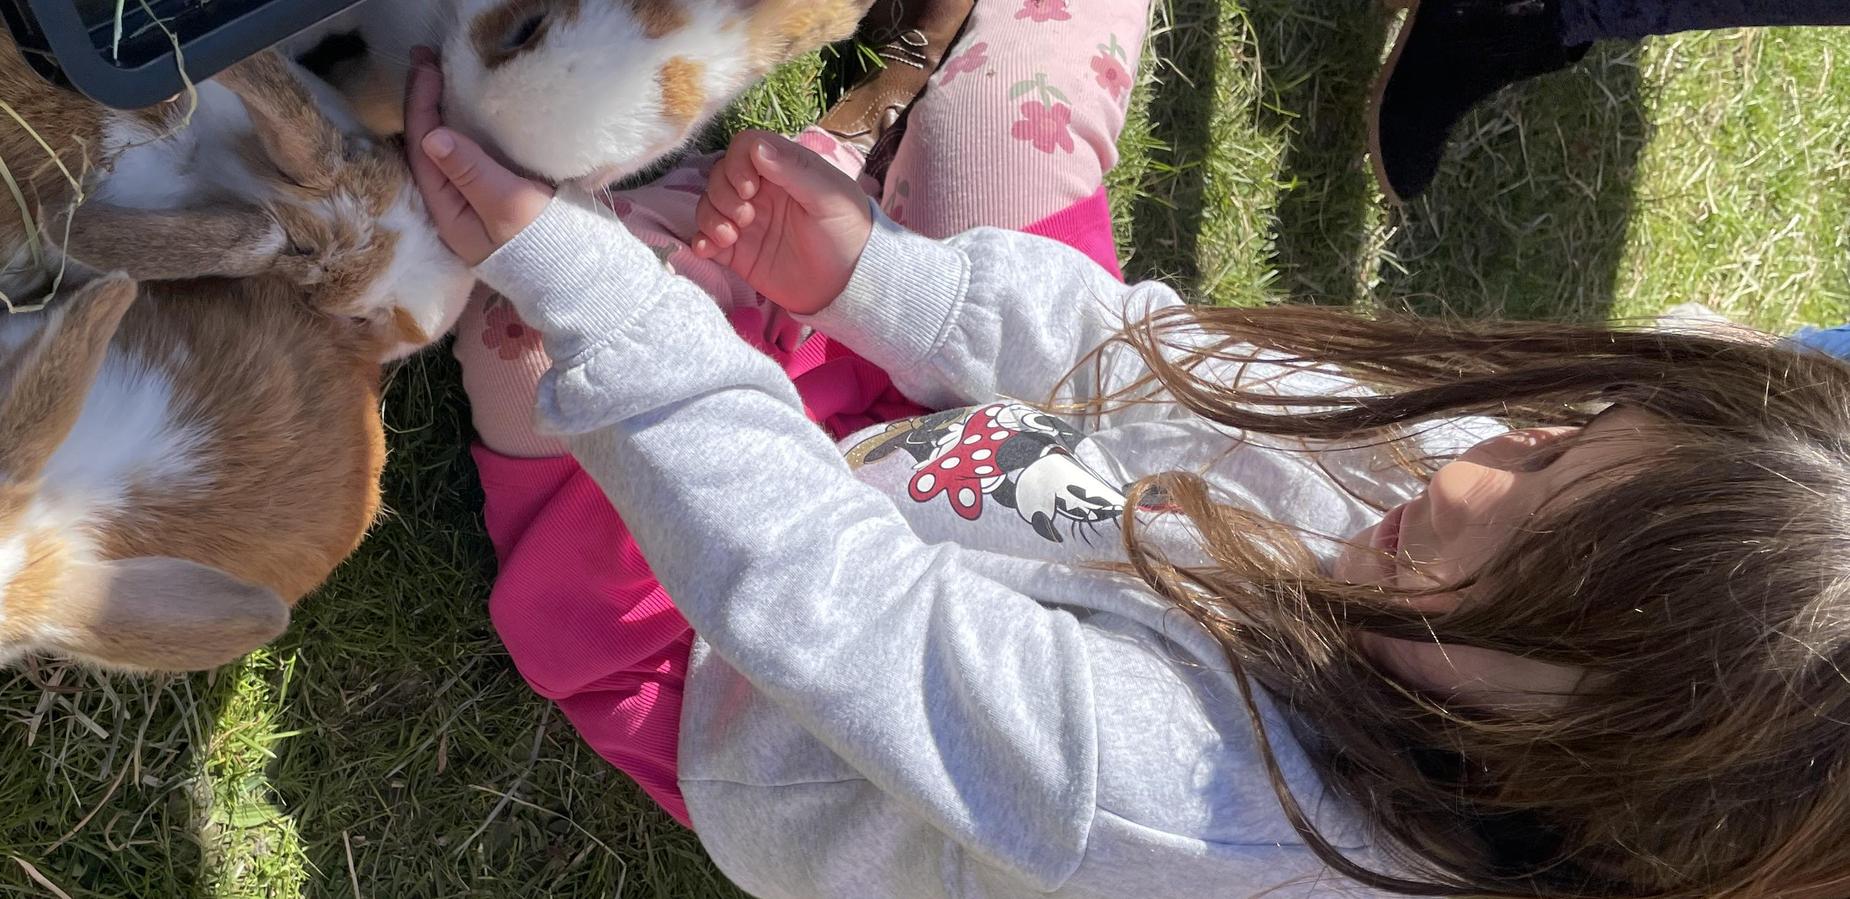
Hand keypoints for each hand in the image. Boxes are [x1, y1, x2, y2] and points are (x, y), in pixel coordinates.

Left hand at [404, 47, 552, 265]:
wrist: (579, 273)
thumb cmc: (544, 243)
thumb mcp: (508, 205)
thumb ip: (471, 172)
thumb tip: (432, 136)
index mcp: (448, 210)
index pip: (422, 149)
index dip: (420, 105)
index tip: (425, 67)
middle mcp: (455, 204)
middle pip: (429, 145)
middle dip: (426, 101)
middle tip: (426, 59)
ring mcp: (477, 199)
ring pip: (449, 147)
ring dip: (444, 109)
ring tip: (443, 74)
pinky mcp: (500, 194)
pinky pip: (472, 152)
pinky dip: (468, 125)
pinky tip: (472, 106)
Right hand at [692, 131, 873, 315]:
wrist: (849, 284)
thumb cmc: (847, 232)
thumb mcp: (829, 196)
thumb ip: (794, 169)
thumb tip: (757, 147)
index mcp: (783, 169)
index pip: (744, 147)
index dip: (737, 163)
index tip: (749, 188)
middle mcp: (760, 191)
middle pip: (719, 175)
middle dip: (723, 194)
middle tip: (746, 218)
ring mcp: (746, 221)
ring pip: (708, 205)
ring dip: (711, 217)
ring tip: (732, 237)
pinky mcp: (737, 252)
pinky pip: (706, 239)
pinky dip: (701, 241)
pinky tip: (711, 251)